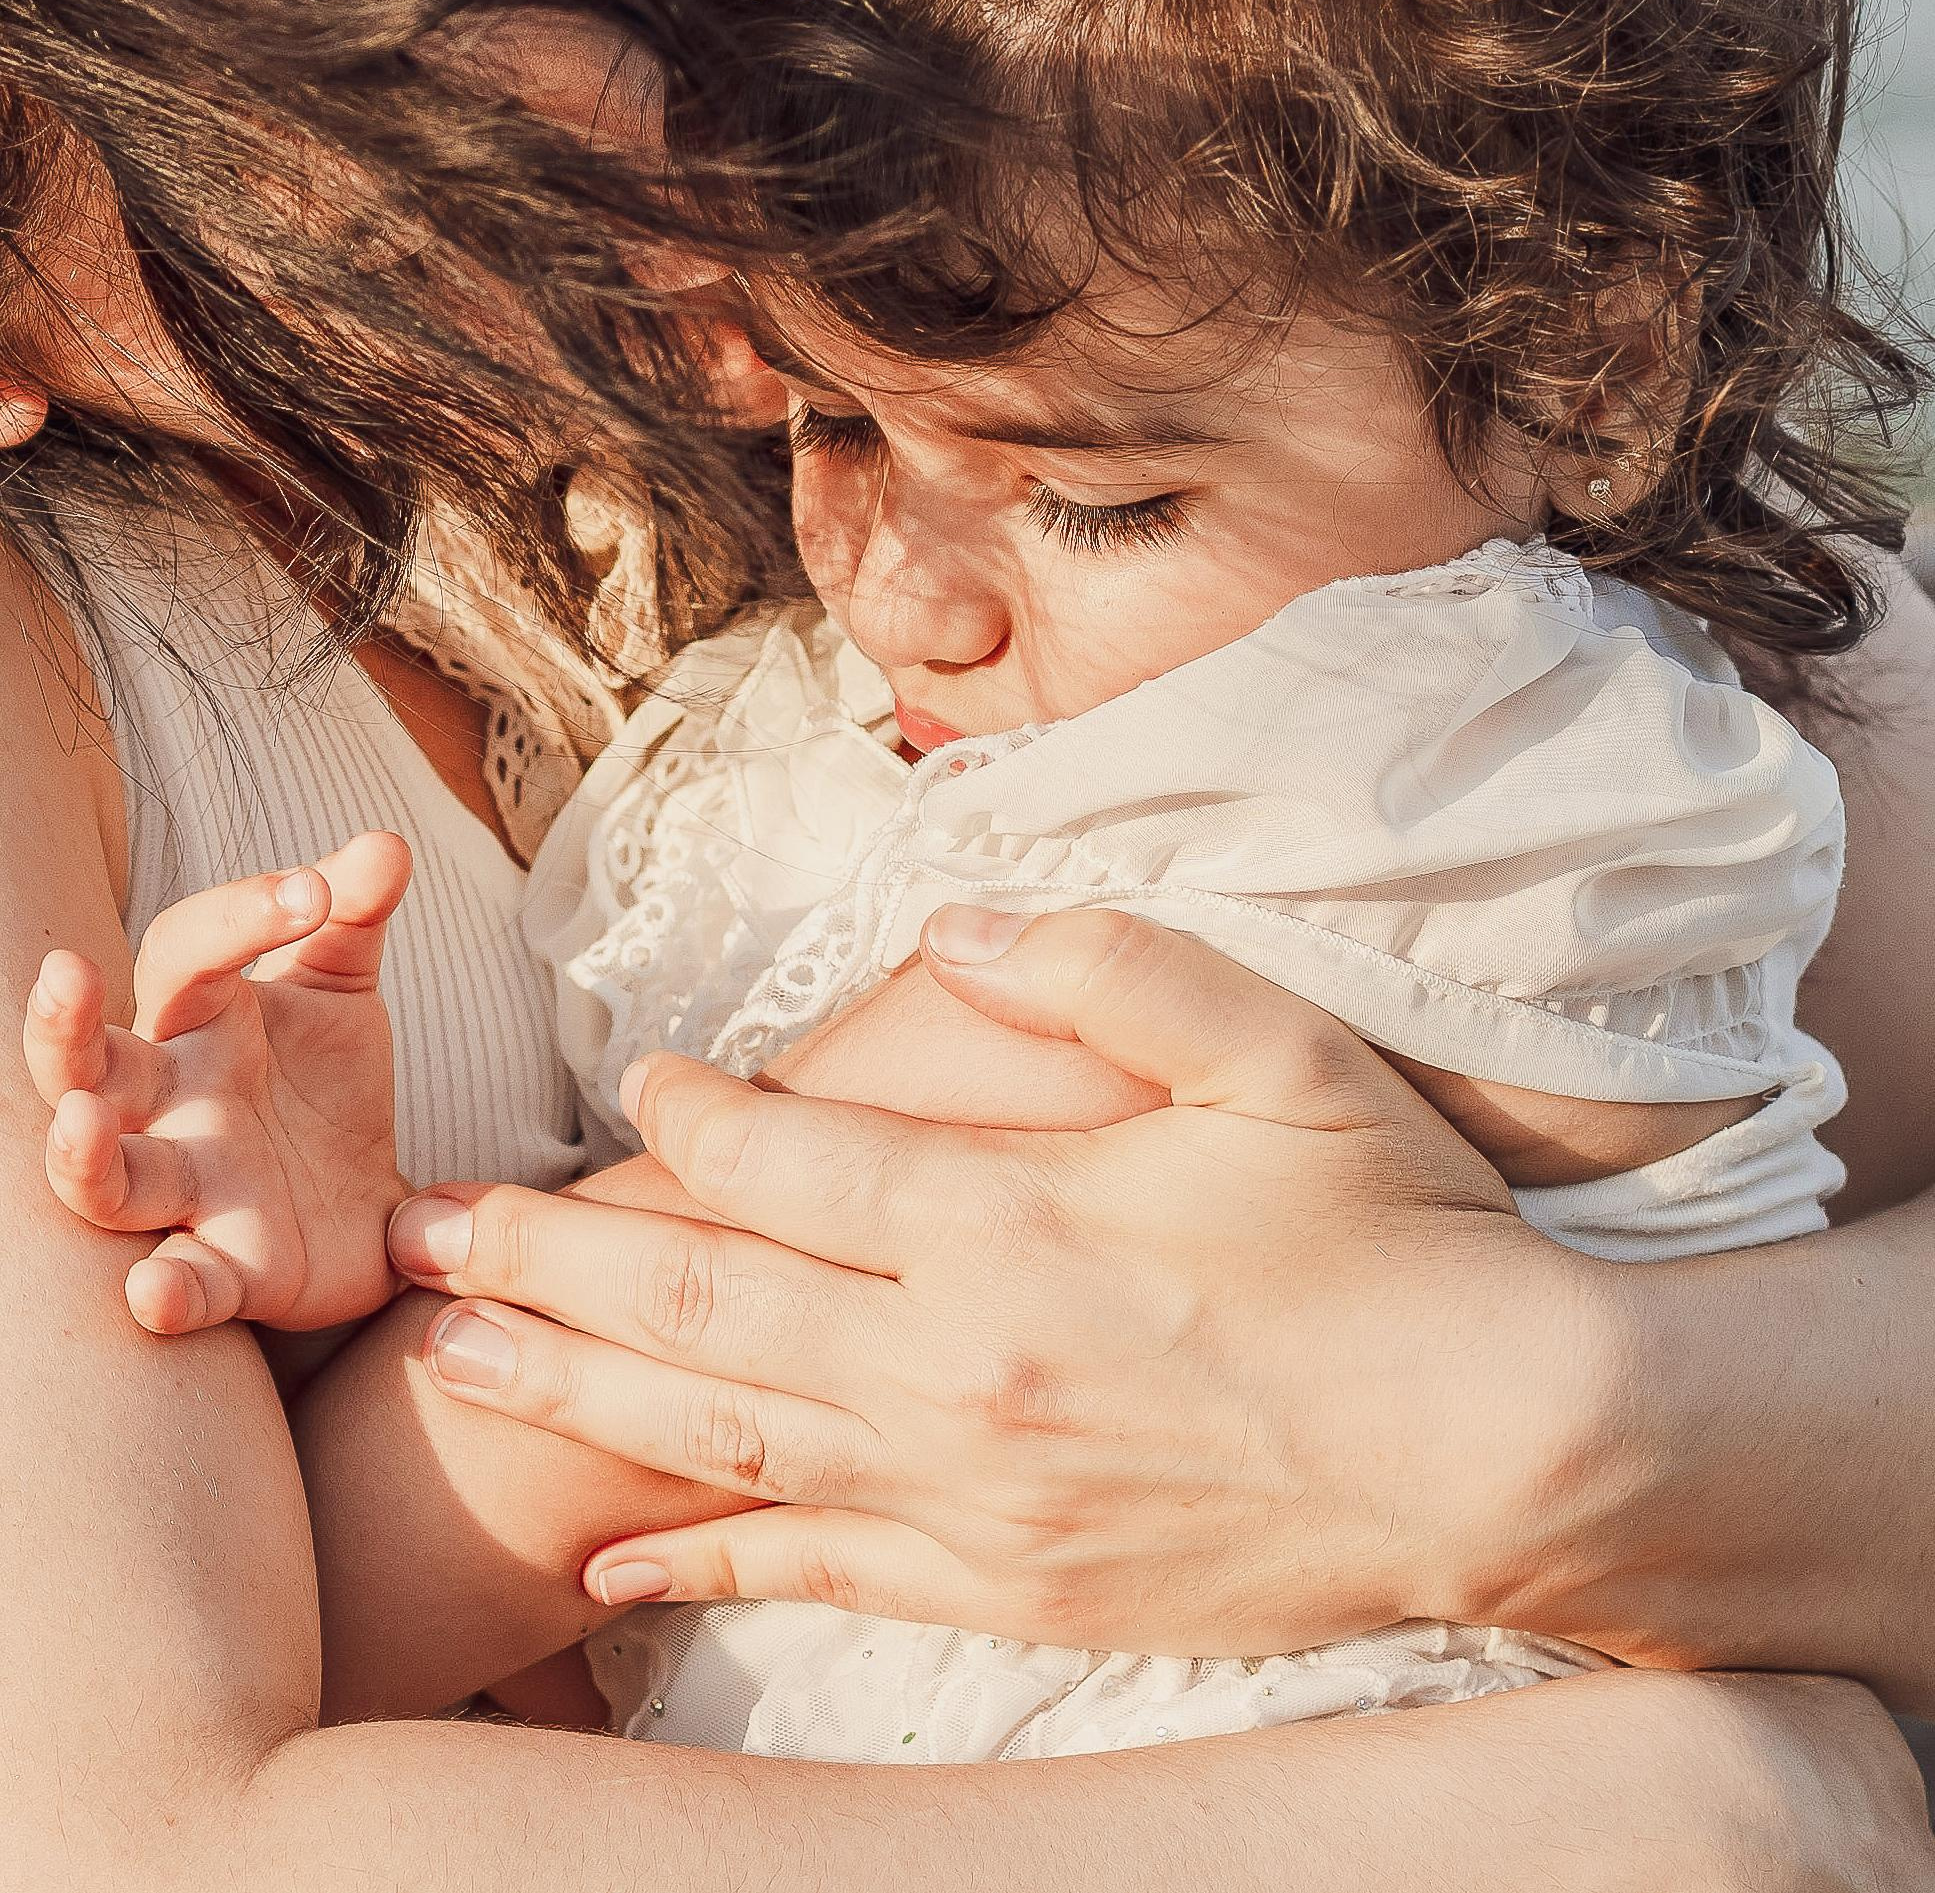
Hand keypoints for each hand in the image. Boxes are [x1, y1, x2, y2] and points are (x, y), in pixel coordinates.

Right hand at [24, 833, 412, 1334]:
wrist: (372, 1201)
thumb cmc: (323, 1082)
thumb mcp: (341, 989)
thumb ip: (355, 918)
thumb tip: (383, 842)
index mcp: (197, 1024)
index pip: (184, 952)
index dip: (239, 912)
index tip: (318, 889)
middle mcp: (171, 1105)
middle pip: (87, 1064)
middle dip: (62, 1028)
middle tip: (63, 976)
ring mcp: (193, 1189)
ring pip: (107, 1181)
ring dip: (83, 1158)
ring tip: (79, 1122)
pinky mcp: (234, 1269)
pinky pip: (186, 1285)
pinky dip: (167, 1293)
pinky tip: (154, 1293)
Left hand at [386, 907, 1605, 1656]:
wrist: (1508, 1456)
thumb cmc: (1397, 1237)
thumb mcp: (1278, 1050)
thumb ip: (1108, 962)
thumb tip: (962, 920)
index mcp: (1008, 1220)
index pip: (787, 1160)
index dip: (689, 1118)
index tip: (636, 1084)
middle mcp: (956, 1366)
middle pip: (701, 1302)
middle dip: (544, 1265)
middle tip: (416, 1237)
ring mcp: (971, 1494)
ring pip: (719, 1437)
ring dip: (572, 1394)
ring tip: (448, 1363)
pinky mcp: (1007, 1588)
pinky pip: (814, 1575)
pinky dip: (701, 1565)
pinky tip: (612, 1567)